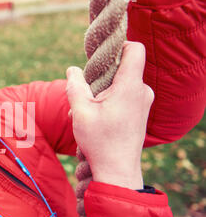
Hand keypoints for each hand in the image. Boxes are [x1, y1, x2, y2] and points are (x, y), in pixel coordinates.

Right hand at [65, 41, 154, 189]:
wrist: (118, 171)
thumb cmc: (100, 142)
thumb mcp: (80, 112)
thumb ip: (75, 86)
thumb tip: (72, 69)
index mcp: (129, 86)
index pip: (134, 49)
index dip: (119, 45)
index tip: (101, 57)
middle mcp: (142, 91)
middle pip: (123, 67)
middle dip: (100, 76)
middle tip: (83, 96)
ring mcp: (143, 103)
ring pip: (121, 84)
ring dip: (101, 92)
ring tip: (86, 113)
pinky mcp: (140, 113)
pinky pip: (124, 97)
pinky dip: (108, 102)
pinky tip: (95, 119)